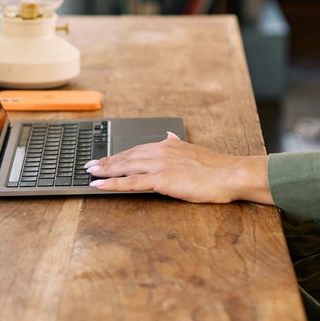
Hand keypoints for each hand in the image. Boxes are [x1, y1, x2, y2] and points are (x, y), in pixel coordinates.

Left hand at [85, 133, 273, 204]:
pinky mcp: (160, 180)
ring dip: (105, 170)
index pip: (137, 149)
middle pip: (127, 156)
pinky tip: (100, 184)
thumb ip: (178, 144)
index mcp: (168, 145)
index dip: (119, 154)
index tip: (106, 157)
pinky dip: (112, 183)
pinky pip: (131, 183)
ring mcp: (159, 165)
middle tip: (90, 164)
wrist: (229, 174)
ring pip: (125, 167)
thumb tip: (169, 135)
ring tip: (90, 172)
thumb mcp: (194, 149)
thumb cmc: (216, 167)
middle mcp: (160, 152)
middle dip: (107, 160)